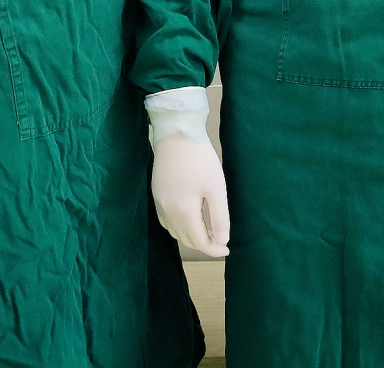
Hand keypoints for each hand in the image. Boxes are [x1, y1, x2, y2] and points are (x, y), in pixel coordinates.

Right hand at [151, 134, 229, 257]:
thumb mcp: (216, 188)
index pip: (199, 242)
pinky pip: (166, 221)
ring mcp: (159, 202)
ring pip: (175, 231)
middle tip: (220, 239)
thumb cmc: (199, 159)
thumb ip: (220, 217)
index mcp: (183, 212)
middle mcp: (167, 212)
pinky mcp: (156, 193)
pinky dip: (179, 226)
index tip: (227, 249)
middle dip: (204, 244)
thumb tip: (223, 240)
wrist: (176, 133)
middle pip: (185, 239)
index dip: (214, 250)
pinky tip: (189, 218)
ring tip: (208, 230)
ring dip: (191, 236)